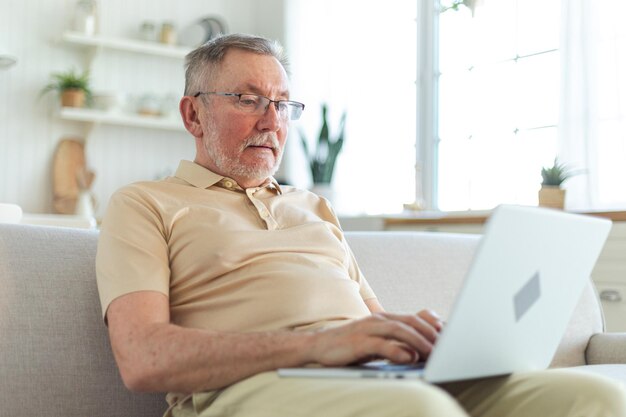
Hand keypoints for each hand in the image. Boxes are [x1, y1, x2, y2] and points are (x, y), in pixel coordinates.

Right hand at [308, 309, 442, 366]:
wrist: (318, 346)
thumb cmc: (350, 346)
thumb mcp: (376, 342)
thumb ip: (396, 344)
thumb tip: (419, 353)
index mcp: (386, 319)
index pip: (417, 318)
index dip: (436, 327)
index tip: (452, 339)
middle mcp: (379, 320)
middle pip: (412, 322)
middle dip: (432, 334)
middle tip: (448, 347)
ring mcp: (368, 329)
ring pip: (399, 330)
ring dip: (419, 341)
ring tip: (434, 353)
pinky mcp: (358, 342)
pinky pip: (380, 344)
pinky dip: (396, 351)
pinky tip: (408, 358)